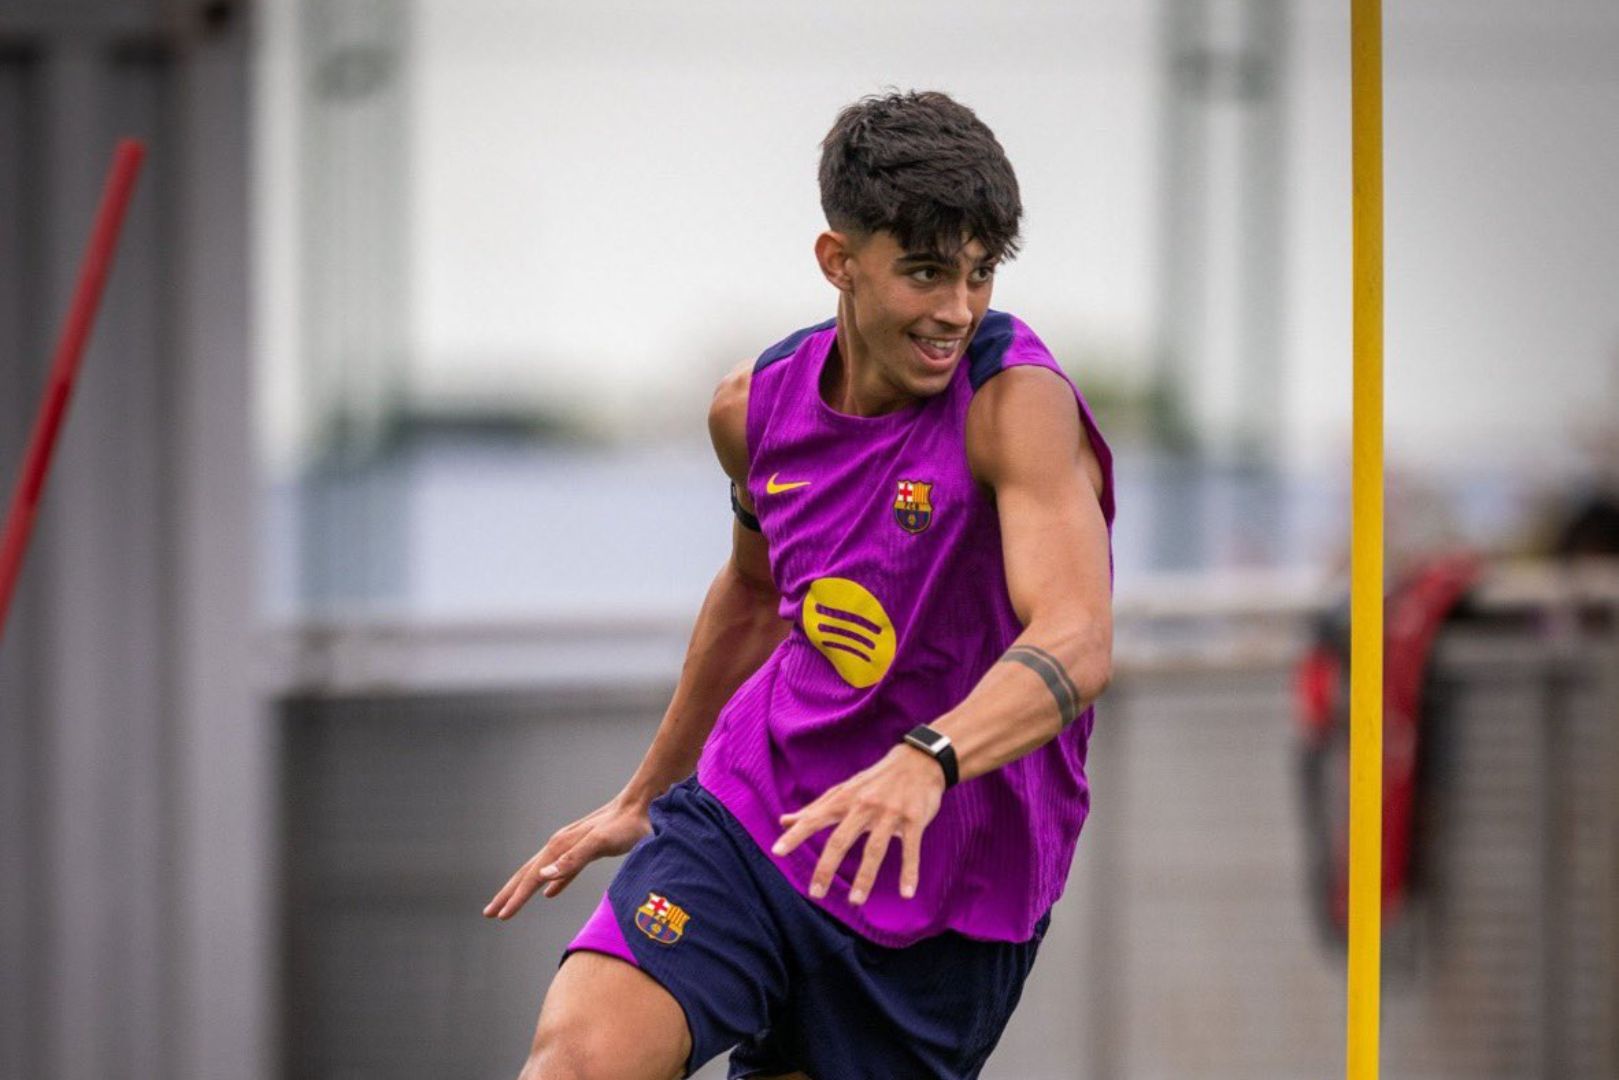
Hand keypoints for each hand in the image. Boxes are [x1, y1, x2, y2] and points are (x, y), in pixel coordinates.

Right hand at [483, 793, 652, 919]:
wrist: (646, 802)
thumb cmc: (627, 824)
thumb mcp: (601, 842)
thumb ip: (574, 859)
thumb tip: (542, 877)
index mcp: (561, 845)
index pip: (532, 876)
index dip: (516, 897)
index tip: (499, 916)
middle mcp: (562, 843)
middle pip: (528, 872)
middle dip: (509, 893)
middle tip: (489, 913)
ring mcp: (573, 845)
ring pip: (542, 871)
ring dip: (525, 889)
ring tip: (510, 905)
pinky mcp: (587, 848)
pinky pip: (562, 871)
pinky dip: (552, 883)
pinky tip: (549, 893)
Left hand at [771, 743, 945, 904]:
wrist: (920, 761)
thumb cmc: (876, 779)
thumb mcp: (845, 789)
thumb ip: (816, 808)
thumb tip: (784, 821)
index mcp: (845, 799)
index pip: (815, 818)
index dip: (796, 834)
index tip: (777, 852)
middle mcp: (864, 806)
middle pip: (841, 839)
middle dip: (826, 867)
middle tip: (815, 894)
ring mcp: (890, 814)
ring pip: (874, 848)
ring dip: (864, 877)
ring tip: (855, 901)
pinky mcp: (914, 820)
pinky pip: (911, 849)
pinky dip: (909, 872)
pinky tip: (906, 893)